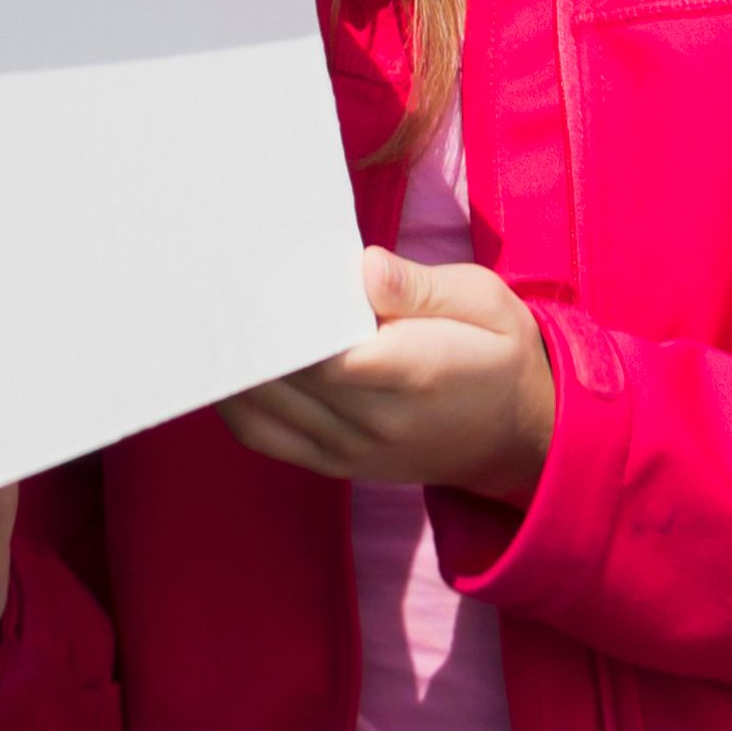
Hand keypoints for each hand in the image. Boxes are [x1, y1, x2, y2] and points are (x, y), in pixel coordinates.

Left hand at [221, 250, 554, 497]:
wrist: (522, 435)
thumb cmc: (500, 353)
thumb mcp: (484, 300)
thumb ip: (420, 287)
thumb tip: (364, 266)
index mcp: (413, 372)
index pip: (319, 352)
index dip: (274, 318)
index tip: (244, 273)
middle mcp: (375, 421)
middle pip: (281, 379)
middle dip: (243, 334)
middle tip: (210, 284)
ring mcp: (352, 451)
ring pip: (263, 412)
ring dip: (232, 369)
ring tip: (209, 318)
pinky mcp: (339, 464)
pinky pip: (269, 439)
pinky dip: (237, 406)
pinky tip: (226, 368)